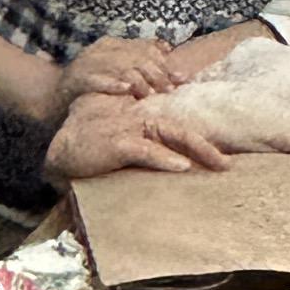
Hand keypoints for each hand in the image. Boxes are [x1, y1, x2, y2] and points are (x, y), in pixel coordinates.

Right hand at [46, 91, 232, 182]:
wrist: (61, 150)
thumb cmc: (90, 148)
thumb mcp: (122, 148)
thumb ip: (143, 153)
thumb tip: (169, 169)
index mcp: (142, 121)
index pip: (177, 129)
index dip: (200, 142)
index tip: (221, 160)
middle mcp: (140, 120)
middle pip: (181, 130)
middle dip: (207, 147)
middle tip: (228, 164)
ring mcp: (129, 129)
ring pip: (171, 135)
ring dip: (198, 149)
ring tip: (218, 163)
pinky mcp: (118, 142)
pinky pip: (146, 150)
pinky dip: (165, 158)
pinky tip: (182, 166)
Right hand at [64, 33, 182, 100]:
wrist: (51, 98)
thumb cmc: (90, 87)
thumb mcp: (116, 70)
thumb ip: (138, 60)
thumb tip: (168, 49)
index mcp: (111, 45)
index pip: (145, 48)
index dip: (164, 63)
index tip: (180, 79)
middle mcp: (99, 50)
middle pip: (135, 56)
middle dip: (156, 73)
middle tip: (169, 90)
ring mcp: (86, 63)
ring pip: (119, 67)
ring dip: (138, 80)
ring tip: (150, 93)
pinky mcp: (75, 79)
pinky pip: (95, 80)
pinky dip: (111, 84)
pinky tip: (125, 90)